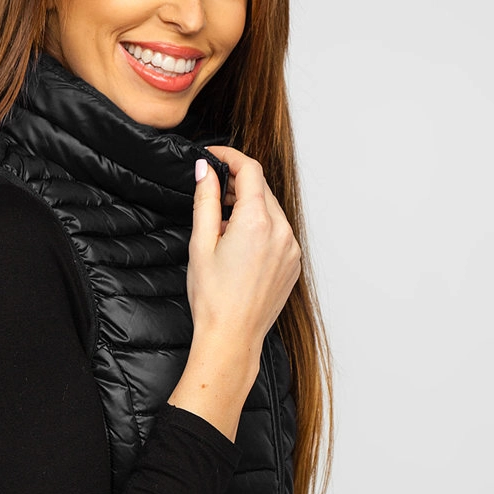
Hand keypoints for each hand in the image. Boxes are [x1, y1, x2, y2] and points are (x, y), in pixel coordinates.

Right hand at [189, 145, 300, 355]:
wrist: (232, 337)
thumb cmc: (213, 298)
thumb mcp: (201, 244)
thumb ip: (206, 201)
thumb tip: (206, 171)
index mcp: (257, 222)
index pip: (250, 170)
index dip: (230, 156)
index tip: (213, 156)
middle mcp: (281, 231)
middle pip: (262, 189)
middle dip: (237, 184)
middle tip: (211, 194)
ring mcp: (291, 248)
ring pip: (271, 211)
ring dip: (248, 208)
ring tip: (222, 229)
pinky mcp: (293, 262)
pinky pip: (278, 232)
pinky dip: (260, 228)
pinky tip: (238, 247)